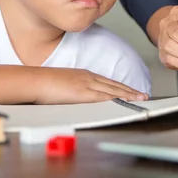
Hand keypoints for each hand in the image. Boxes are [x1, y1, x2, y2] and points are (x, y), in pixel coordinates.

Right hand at [34, 68, 148, 103]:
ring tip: (141, 98)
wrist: (33, 80)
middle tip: (144, 95)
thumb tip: (77, 97)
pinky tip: (125, 101)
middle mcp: (88, 77)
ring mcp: (86, 84)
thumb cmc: (43, 84)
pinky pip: (104, 96)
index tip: (132, 91)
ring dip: (128, 94)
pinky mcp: (82, 93)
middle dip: (130, 90)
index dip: (121, 87)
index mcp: (83, 75)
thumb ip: (73, 90)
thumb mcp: (63, 85)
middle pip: (114, 84)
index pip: (108, 82)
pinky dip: (116, 98)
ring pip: (113, 89)